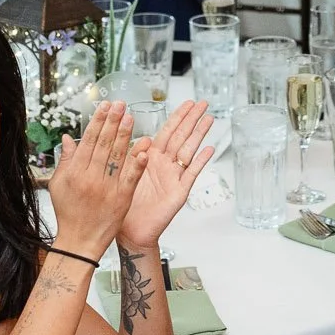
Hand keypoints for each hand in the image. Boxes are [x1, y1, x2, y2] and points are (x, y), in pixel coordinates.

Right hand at [47, 101, 144, 260]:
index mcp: (75, 172)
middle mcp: (91, 177)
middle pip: (104, 144)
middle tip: (121, 104)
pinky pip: (131, 177)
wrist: (79, 242)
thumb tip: (68, 138)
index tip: (105, 106)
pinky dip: (137, 162)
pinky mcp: (122, 198)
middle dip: (113, 121)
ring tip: (131, 117)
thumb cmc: (68, 213)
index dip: (98, 121)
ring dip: (125, 135)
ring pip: (117, 156)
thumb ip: (65, 160)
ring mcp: (107, 188)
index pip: (88, 140)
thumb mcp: (59, 185)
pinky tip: (144, 148)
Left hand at [117, 100, 215, 249]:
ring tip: (209, 119)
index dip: (178, 116)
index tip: (188, 103)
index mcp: (151, 158)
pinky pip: (191, 173)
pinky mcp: (179, 191)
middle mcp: (165, 165)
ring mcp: (174, 177)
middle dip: (192, 119)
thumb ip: (133, 155)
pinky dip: (200, 161)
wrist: (131, 231)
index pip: (167, 131)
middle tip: (203, 103)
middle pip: (181, 136)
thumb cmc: (126, 204)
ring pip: (188, 150)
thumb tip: (140, 137)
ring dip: (199, 134)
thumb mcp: (125, 173)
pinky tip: (209, 149)